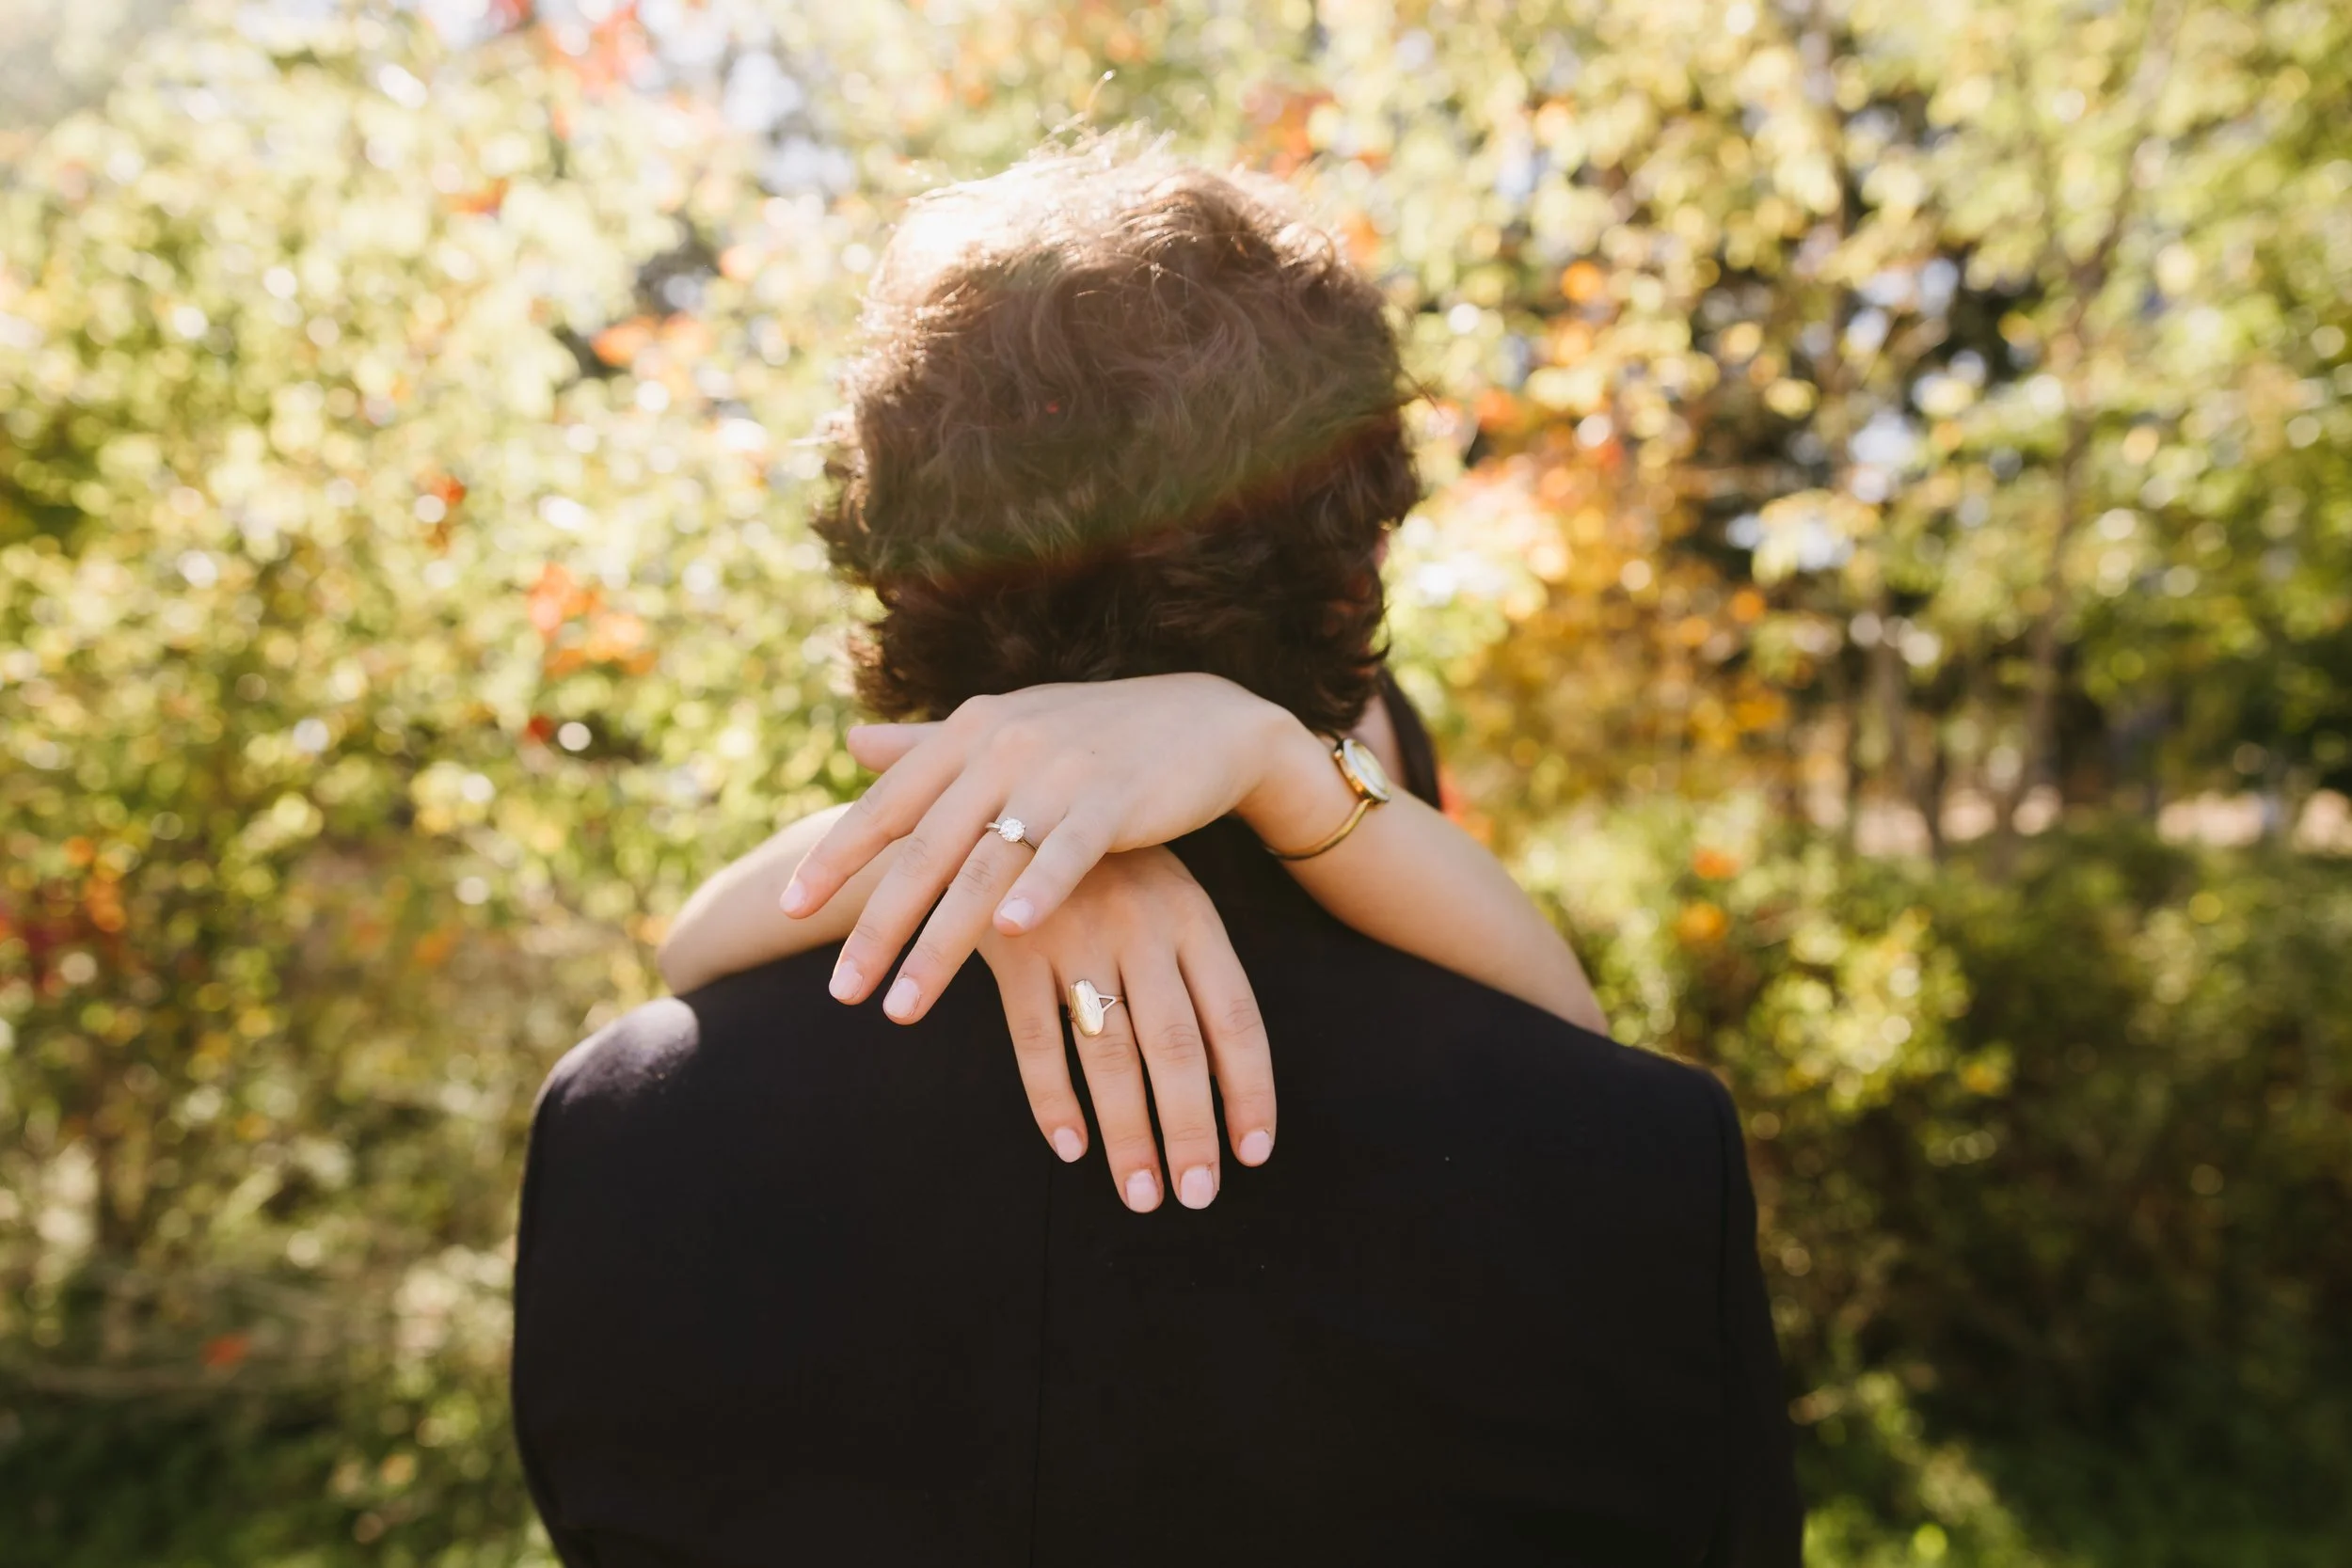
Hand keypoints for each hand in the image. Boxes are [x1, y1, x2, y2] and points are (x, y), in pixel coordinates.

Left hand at [783, 674, 1342, 1025]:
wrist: (1205, 719)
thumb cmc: (1096, 735)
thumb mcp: (1009, 730)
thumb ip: (929, 746)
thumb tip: (853, 742)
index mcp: (970, 731)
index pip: (888, 805)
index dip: (836, 859)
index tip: (788, 911)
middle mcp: (1003, 746)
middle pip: (925, 851)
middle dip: (879, 927)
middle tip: (842, 992)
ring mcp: (1058, 770)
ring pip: (984, 868)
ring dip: (941, 942)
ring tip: (904, 1007)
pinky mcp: (1116, 796)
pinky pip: (1068, 853)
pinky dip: (1039, 891)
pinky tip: (1013, 936)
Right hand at [978, 847, 1275, 1210]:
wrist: (1009, 805)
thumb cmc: (1105, 867)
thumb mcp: (1164, 894)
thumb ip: (1195, 970)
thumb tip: (1232, 1074)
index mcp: (1192, 915)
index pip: (1236, 1018)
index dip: (1249, 1090)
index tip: (1255, 1153)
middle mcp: (1142, 929)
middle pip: (1176, 1048)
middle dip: (1190, 1131)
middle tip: (1196, 1197)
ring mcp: (1077, 937)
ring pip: (1111, 1055)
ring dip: (1128, 1133)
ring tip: (1141, 1194)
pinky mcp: (1016, 950)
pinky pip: (1037, 1040)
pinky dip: (1054, 1099)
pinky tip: (1071, 1146)